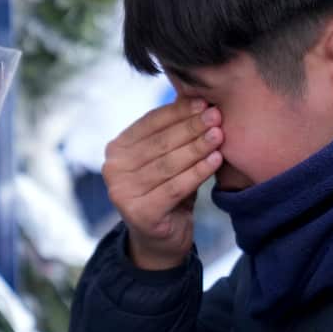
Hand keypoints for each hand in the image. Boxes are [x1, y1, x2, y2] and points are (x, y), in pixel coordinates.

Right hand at [103, 99, 223, 270]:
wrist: (162, 239)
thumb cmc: (168, 190)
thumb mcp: (168, 157)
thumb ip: (173, 130)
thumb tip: (193, 92)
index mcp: (115, 149)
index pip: (150, 123)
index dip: (178, 112)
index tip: (204, 102)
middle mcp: (112, 170)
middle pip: (160, 143)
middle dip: (192, 127)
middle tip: (217, 116)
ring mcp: (122, 192)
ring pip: (169, 164)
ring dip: (198, 147)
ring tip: (220, 135)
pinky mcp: (140, 212)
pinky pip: (176, 186)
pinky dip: (199, 171)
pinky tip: (216, 160)